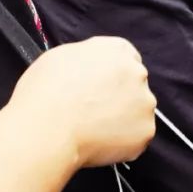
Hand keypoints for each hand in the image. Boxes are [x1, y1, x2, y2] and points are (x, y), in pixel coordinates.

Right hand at [10, 37, 155, 166]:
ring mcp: (145, 103)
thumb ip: (89, 58)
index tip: (103, 86)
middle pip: (134, 84)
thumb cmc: (46, 92)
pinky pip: (137, 136)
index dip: (113, 74)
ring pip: (138, 111)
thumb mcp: (62, 56)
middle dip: (120, 96)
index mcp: (117, 50)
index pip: (126, 58)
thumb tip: (93, 69)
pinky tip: (101, 140)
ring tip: (94, 127)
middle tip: (95, 110)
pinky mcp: (146, 130)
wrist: (48, 128)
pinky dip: (124, 141)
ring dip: (124, 118)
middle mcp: (137, 73)